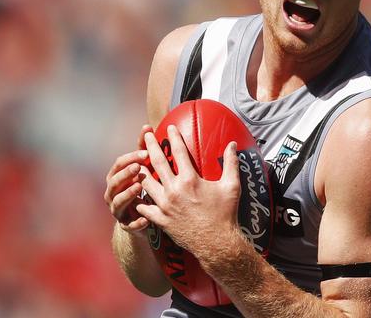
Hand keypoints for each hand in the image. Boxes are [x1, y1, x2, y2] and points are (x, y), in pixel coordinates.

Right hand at [104, 124, 152, 232]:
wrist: (139, 217)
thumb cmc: (141, 186)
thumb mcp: (142, 168)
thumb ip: (143, 149)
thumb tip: (147, 126)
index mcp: (115, 177)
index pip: (118, 164)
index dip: (130, 158)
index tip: (145, 153)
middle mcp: (112, 193)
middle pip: (114, 182)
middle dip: (126, 173)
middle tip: (139, 167)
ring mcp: (117, 210)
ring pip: (118, 202)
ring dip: (128, 194)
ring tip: (139, 187)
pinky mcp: (126, 225)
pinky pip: (130, 225)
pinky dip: (137, 222)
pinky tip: (146, 218)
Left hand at [136, 125, 241, 254]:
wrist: (216, 243)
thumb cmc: (225, 214)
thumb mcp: (232, 185)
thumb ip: (231, 163)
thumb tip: (233, 144)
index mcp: (190, 179)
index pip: (179, 152)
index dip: (174, 137)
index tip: (169, 127)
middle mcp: (174, 190)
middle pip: (158, 162)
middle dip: (150, 146)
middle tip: (145, 135)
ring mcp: (165, 205)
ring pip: (146, 183)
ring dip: (141, 171)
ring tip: (137, 163)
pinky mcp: (161, 220)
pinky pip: (145, 207)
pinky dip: (140, 199)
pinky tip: (137, 194)